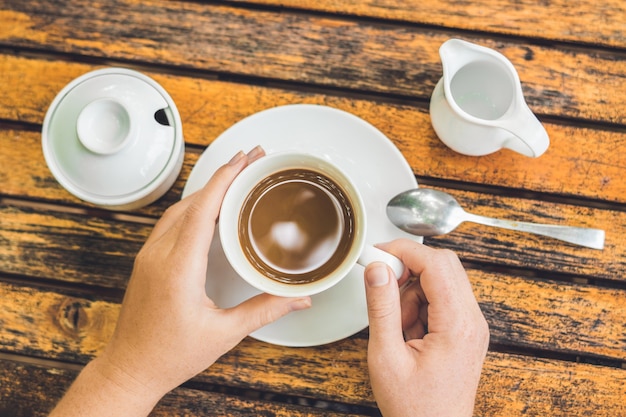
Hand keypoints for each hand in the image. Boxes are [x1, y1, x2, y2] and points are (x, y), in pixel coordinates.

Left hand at [50, 147, 310, 415]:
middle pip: (193, 201)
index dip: (226, 179)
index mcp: (179, 267)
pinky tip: (211, 209)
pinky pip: (171, 223)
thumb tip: (298, 298)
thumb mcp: (224, 333)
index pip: (204, 209)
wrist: (130, 369)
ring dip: (208, 191)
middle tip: (252, 162)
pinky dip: (194, 207)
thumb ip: (265, 310)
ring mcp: (149, 256)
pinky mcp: (147, 261)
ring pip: (180, 209)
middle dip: (224, 177)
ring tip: (236, 180)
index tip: (245, 160)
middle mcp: (159, 255)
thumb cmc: (170, 354)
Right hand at [364, 239, 488, 416]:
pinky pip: (442, 300)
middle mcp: (472, 321)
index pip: (436, 264)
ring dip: (413, 292)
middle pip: (444, 266)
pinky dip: (420, 305)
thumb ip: (382, 308)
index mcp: (458, 325)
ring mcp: (471, 326)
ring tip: (398, 327)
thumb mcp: (386, 356)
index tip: (379, 253)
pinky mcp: (464, 331)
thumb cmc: (414, 407)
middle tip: (384, 287)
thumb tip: (378, 269)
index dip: (404, 251)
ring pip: (441, 281)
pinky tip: (409, 331)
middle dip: (409, 269)